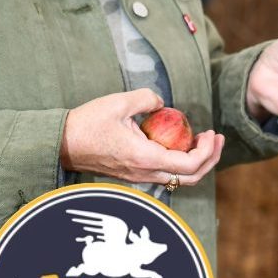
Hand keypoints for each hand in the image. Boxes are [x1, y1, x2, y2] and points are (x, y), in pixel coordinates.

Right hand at [60, 89, 223, 188]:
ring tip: (204, 140)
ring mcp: (139, 177)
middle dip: (211, 159)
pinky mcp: (134, 174)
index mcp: (146, 159)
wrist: (60, 144)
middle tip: (217, 138)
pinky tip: (181, 143)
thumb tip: (162, 103)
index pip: (190, 166)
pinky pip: (166, 174)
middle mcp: (145, 173)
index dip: (208, 152)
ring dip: (198, 162)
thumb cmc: (88, 123)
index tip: (211, 132)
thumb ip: (148, 98)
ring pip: (179, 179)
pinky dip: (181, 163)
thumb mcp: (120, 102)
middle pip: (191, 178)